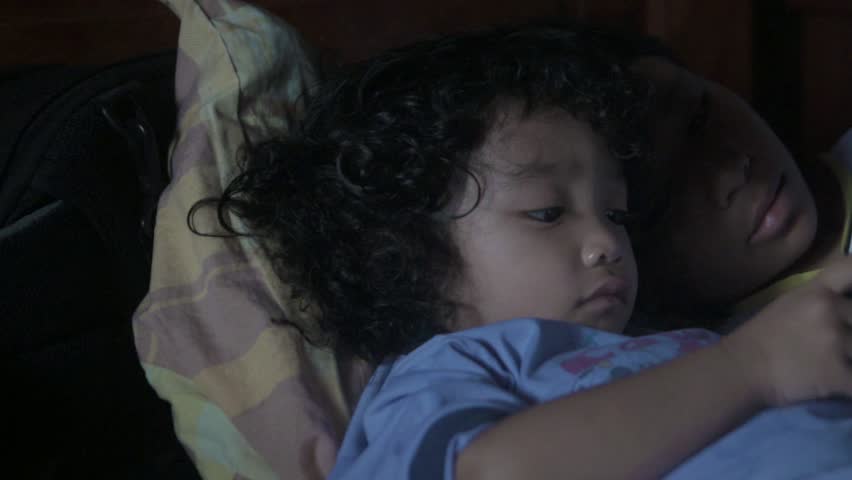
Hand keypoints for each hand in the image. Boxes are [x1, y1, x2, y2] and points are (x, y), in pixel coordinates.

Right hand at [721, 256, 851, 406]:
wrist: (740, 370)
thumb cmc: (760, 337)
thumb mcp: (789, 304)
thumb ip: (820, 300)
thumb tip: (846, 304)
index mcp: (817, 292)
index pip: (851, 268)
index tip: (850, 297)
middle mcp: (829, 311)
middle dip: (850, 331)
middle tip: (836, 341)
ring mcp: (836, 342)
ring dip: (849, 358)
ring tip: (831, 362)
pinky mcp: (839, 375)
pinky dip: (849, 383)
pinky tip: (836, 382)